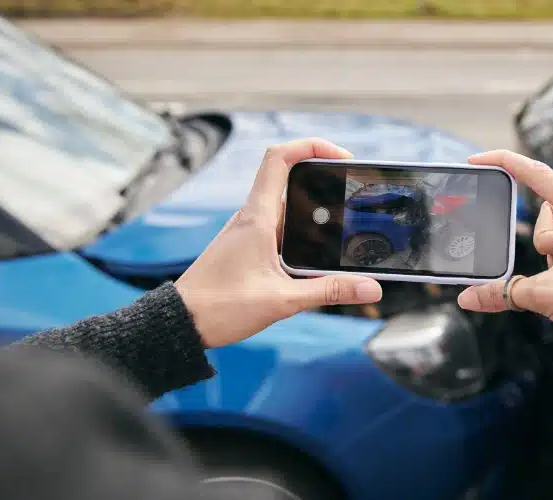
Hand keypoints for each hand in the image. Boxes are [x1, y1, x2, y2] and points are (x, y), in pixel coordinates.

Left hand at [175, 139, 382, 348]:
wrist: (180, 323)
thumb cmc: (220, 308)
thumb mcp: (282, 301)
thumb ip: (329, 292)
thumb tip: (371, 288)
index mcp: (257, 218)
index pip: (280, 158)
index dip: (312, 146)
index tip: (341, 158)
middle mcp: (251, 217)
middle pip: (289, 179)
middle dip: (323, 181)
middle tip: (352, 194)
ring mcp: (247, 231)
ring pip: (285, 207)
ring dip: (313, 210)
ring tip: (343, 225)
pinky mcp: (246, 247)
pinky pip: (278, 227)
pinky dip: (301, 231)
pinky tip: (317, 253)